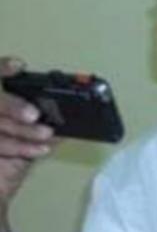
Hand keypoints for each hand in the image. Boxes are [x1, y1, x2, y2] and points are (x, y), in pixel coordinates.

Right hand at [0, 57, 57, 231]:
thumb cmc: (8, 166)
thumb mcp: (30, 144)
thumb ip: (44, 128)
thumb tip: (74, 118)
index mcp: (0, 106)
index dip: (2, 69)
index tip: (19, 65)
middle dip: (12, 106)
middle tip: (34, 114)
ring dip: (24, 131)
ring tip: (46, 134)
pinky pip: (2, 145)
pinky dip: (22, 147)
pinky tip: (41, 148)